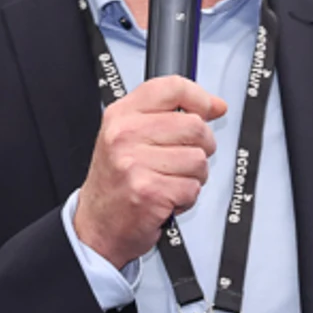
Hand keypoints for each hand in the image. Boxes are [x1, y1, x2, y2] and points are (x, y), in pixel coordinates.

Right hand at [73, 76, 227, 266]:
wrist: (97, 225)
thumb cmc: (117, 181)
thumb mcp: (129, 137)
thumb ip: (168, 115)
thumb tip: (215, 106)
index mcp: (121, 115)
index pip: (171, 87)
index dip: (200, 97)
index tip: (210, 109)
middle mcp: (124, 136)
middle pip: (195, 126)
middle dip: (201, 146)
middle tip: (183, 159)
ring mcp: (135, 163)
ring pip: (199, 159)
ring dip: (193, 176)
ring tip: (170, 181)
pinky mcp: (149, 191)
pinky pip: (193, 187)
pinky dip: (187, 198)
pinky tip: (167, 198)